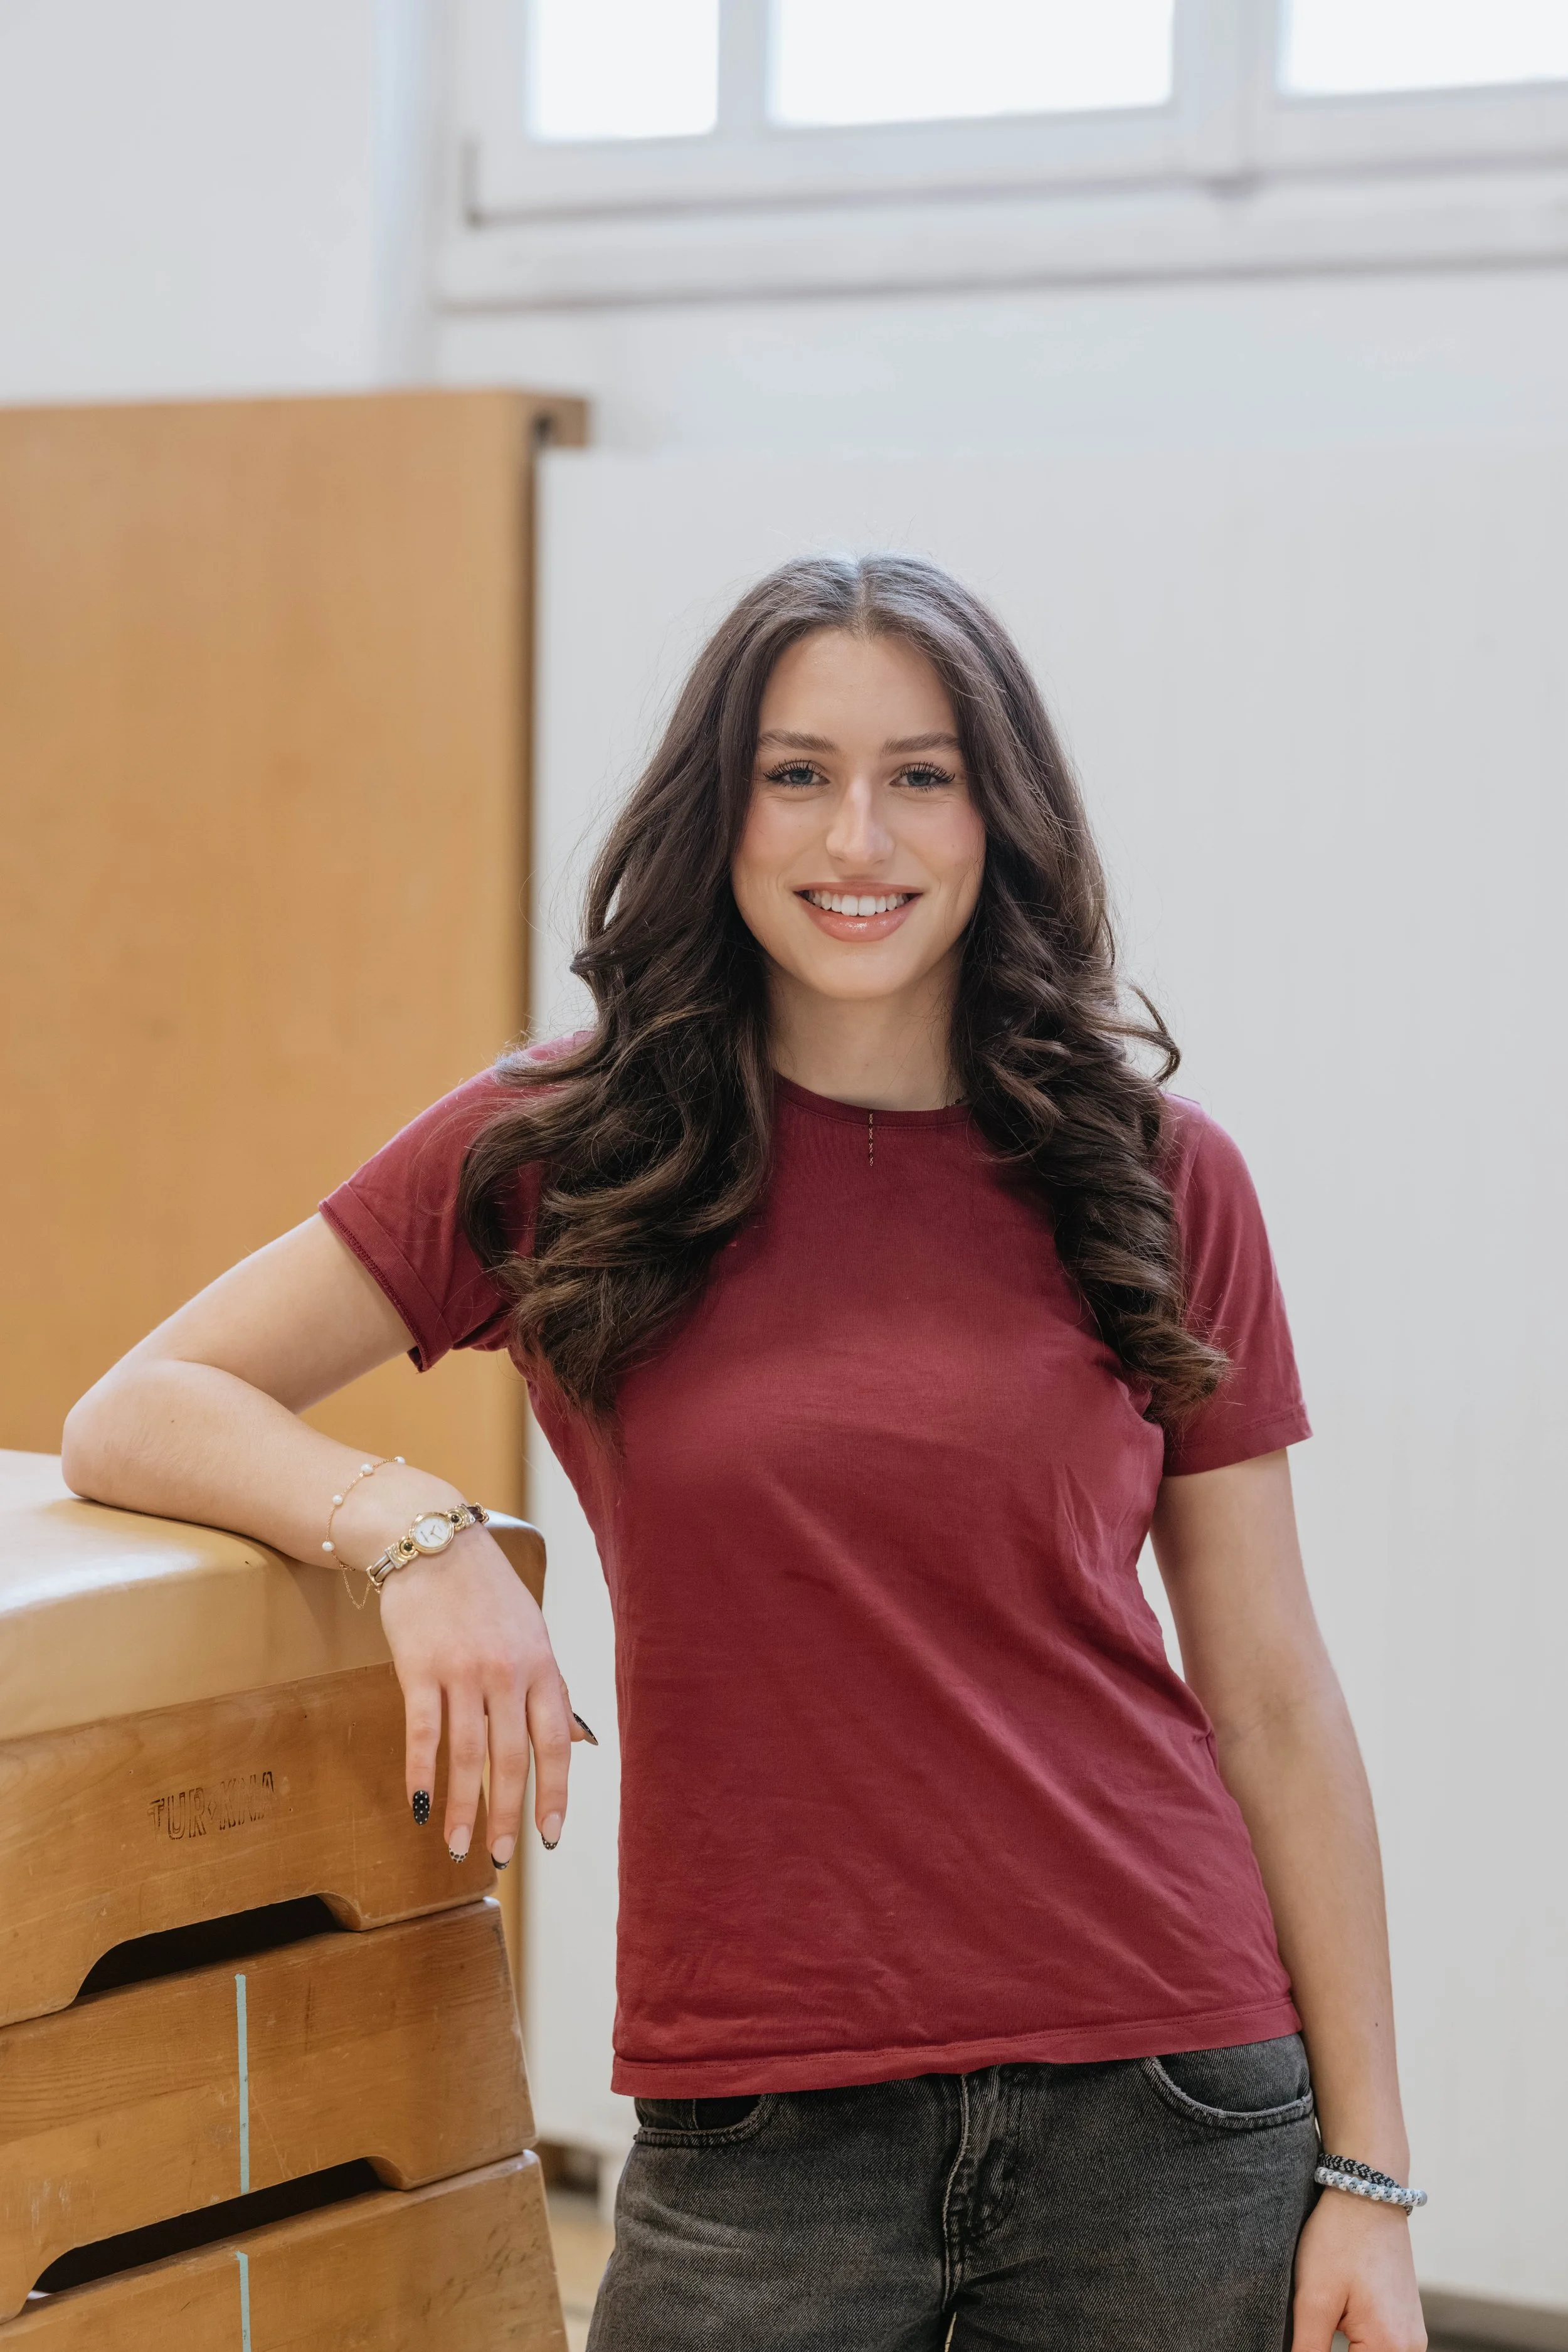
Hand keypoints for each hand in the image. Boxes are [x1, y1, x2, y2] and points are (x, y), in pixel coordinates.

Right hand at [377, 1527, 588, 1864]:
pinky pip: (423, 1731)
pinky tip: (419, 1807)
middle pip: (512, 1757)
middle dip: (508, 1813)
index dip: (554, 1794)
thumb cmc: (485, 1592)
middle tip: (503, 1857)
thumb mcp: (532, 1632)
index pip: (555, 1743)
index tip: (549, 1837)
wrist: (432, 1540)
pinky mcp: (419, 1668)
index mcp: (543, 1665)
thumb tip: (577, 1742)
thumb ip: (550, 1688)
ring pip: (467, 1754)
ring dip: (463, 1807)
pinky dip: (421, 1773)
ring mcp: (463, 1670)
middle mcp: (508, 1672)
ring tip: (458, 1846)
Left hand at [1293, 2189, 1426, 2351]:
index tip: (1305, 2342)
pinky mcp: (1407, 2322)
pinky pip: (1382, 2348)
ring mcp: (1413, 2336)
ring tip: (1322, 2325)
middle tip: (1311, 2331)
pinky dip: (1358, 2345)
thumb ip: (1308, 2351)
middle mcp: (1411, 2349)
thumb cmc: (1340, 2240)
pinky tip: (1336, 2325)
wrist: (1367, 2194)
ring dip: (1343, 2350)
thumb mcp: (1314, 2299)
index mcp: (1390, 2347)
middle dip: (1331, 2351)